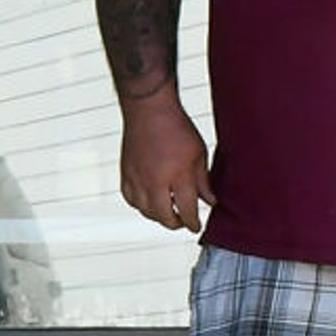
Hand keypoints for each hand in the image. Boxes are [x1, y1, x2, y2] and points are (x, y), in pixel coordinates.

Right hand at [118, 100, 213, 232]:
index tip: (197, 226)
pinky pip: (130, 199)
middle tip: (183, 222)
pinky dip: (140, 205)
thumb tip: (210, 201)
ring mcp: (138, 178)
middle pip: (164, 216)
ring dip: (157, 216)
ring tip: (167, 212)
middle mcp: (156, 181)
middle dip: (176, 223)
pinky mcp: (126, 173)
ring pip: (145, 211)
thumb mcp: (199, 154)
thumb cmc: (175, 127)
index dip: (193, 223)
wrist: (149, 110)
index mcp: (178, 176)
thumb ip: (203, 181)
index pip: (187, 210)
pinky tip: (148, 202)